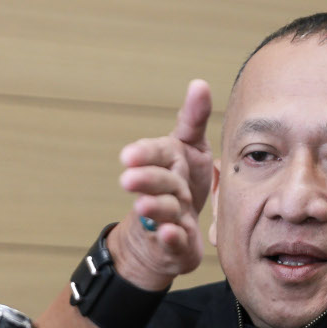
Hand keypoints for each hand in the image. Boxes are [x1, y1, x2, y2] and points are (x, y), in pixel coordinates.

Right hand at [111, 80, 213, 289]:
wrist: (166, 236)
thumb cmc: (181, 184)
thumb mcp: (189, 148)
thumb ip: (192, 119)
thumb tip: (198, 83)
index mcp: (168, 162)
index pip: (155, 153)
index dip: (143, 154)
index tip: (127, 155)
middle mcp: (165, 189)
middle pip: (157, 182)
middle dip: (145, 179)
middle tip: (129, 179)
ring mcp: (168, 218)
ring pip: (163, 211)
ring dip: (155, 207)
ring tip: (144, 206)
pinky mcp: (175, 244)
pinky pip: (174, 242)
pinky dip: (170, 239)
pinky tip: (169, 234)